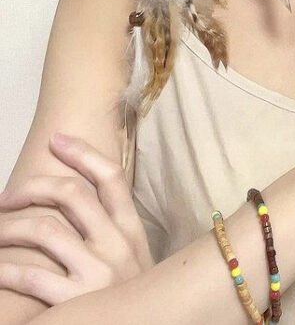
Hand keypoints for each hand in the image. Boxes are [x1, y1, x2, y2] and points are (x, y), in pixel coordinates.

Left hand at [0, 133, 153, 305]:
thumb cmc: (128, 296)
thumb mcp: (134, 257)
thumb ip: (113, 229)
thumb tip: (79, 196)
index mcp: (131, 230)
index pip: (111, 178)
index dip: (82, 153)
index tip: (56, 139)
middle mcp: (117, 245)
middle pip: (72, 195)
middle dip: (33, 187)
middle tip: (8, 196)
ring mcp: (97, 274)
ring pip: (45, 230)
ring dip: (9, 227)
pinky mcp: (76, 303)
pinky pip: (31, 275)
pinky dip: (6, 267)